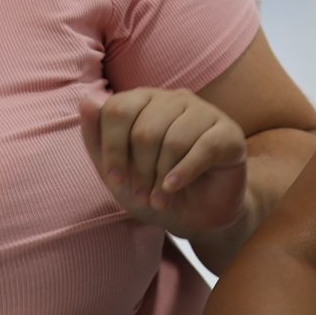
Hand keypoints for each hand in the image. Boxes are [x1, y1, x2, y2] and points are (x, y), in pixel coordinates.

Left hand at [78, 89, 250, 241]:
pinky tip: (175, 187)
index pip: (118, 109)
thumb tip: (86, 101)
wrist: (197, 215)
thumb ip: (97, 139)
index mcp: (144, 100)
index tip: (115, 180)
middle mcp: (174, 99)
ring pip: (174, 140)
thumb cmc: (154, 188)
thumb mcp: (118, 173)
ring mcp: (205, 112)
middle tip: (142, 196)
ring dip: (161, 178)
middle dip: (139, 171)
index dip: (112, 148)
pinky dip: (184, 172)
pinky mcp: (229, 133)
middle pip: (145, 130)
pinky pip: (204, 147)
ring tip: (160, 200)